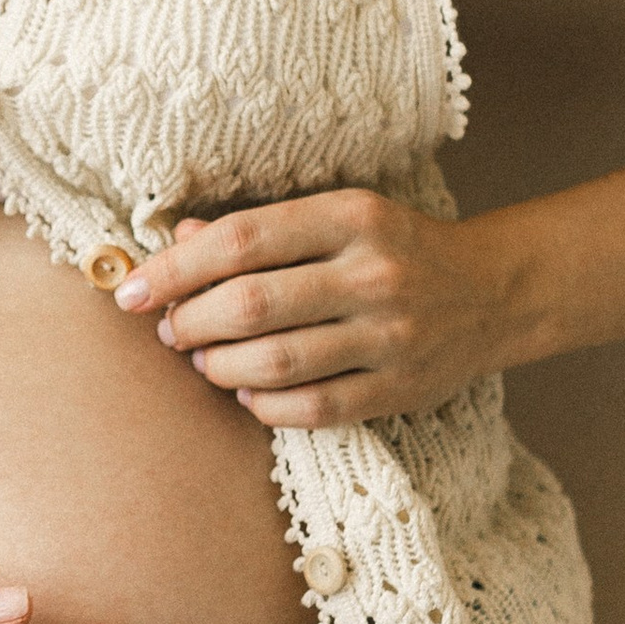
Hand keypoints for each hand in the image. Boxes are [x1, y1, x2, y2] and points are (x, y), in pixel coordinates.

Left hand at [114, 195, 523, 426]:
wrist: (493, 292)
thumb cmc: (393, 248)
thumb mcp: (336, 217)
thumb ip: (259, 228)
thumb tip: (178, 239)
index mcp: (352, 215)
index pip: (242, 239)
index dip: (174, 268)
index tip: (131, 290)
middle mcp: (374, 273)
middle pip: (251, 304)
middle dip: (190, 323)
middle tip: (169, 330)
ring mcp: (392, 335)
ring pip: (277, 362)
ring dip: (219, 368)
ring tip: (202, 361)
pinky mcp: (402, 388)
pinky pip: (314, 408)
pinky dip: (266, 405)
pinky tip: (248, 393)